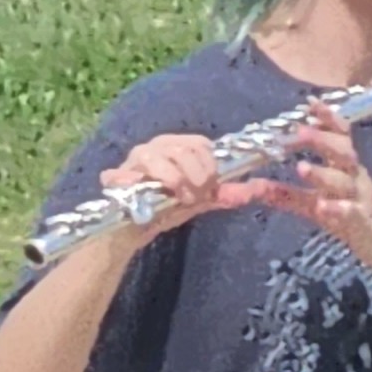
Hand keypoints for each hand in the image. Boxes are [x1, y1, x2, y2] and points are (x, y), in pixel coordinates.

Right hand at [99, 130, 271, 245]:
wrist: (133, 228)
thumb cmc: (166, 208)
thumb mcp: (198, 201)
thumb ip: (222, 194)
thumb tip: (254, 190)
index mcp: (178, 147)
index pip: (201, 143)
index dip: (211, 165)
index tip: (211, 187)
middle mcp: (158, 145)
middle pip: (184, 148)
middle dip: (198, 174)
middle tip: (197, 196)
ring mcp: (137, 156)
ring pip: (162, 155)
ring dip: (178, 178)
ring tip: (182, 198)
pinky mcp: (118, 173)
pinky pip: (134, 169)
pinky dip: (149, 179)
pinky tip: (157, 193)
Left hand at [250, 106, 371, 270]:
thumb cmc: (352, 217)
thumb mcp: (317, 204)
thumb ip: (287, 194)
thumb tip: (253, 186)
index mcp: (346, 167)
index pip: (340, 136)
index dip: (327, 118)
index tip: (309, 103)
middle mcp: (355, 177)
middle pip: (343, 152)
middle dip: (322, 140)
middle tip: (298, 131)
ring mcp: (361, 199)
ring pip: (345, 182)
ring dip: (323, 173)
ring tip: (301, 167)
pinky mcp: (364, 222)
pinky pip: (352, 212)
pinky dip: (338, 208)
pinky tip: (322, 206)